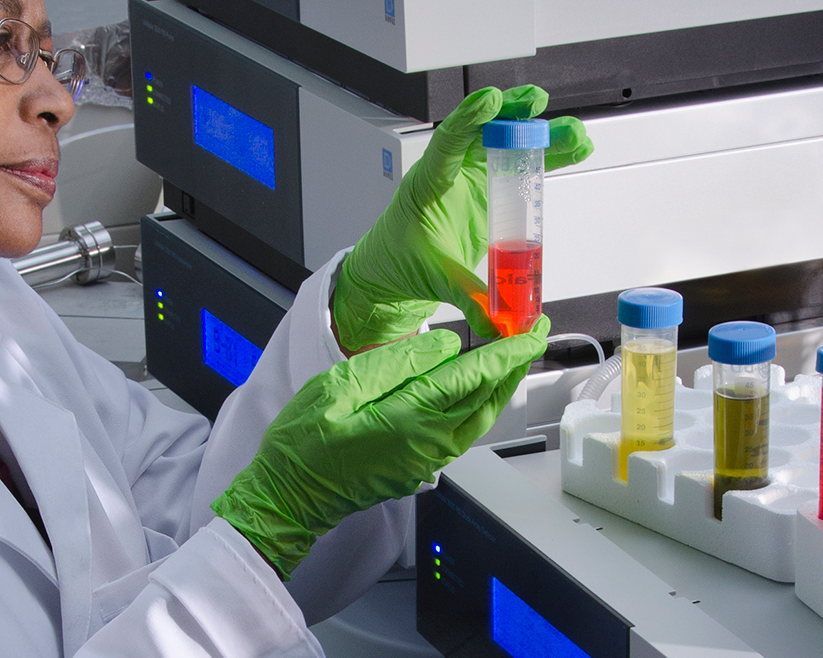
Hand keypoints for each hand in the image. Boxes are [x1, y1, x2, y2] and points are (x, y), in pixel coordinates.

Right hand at [212, 318, 549, 579]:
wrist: (290, 494)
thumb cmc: (304, 441)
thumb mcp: (340, 386)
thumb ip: (396, 363)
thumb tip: (445, 347)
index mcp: (411, 419)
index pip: (474, 377)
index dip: (507, 351)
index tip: (531, 329)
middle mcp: (431, 443)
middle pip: (489, 398)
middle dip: (514, 363)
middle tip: (532, 332)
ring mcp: (429, 459)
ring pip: (482, 416)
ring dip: (501, 383)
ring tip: (511, 353)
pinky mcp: (422, 465)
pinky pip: (466, 429)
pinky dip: (481, 402)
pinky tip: (477, 386)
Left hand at [332, 85, 591, 351]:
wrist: (388, 268)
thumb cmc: (398, 261)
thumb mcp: (433, 278)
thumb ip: (469, 298)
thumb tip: (499, 323)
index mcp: (427, 183)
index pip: (446, 142)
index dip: (468, 119)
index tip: (489, 100)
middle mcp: (449, 172)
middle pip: (481, 132)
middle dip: (510, 114)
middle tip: (536, 103)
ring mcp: (468, 178)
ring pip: (503, 144)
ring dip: (537, 134)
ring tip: (572, 133)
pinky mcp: (484, 189)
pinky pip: (515, 164)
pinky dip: (541, 156)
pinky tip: (569, 150)